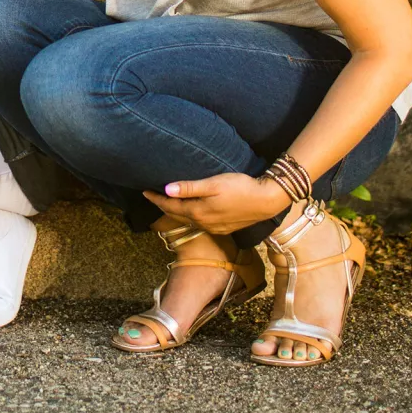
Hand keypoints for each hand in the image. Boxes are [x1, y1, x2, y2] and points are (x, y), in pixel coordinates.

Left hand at [143, 172, 292, 235]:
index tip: (144, 191)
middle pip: (177, 215)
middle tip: (152, 197)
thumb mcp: (213, 184)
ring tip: (168, 204)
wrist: (267, 201)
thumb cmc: (240, 187)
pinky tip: (192, 212)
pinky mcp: (224, 228)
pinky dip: (190, 217)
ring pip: (188, 221)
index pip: (170, 206)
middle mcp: (203, 223)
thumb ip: (190, 188)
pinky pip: (200, 224)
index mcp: (198, 212)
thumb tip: (166, 189)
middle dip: (163, 206)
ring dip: (176, 213)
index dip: (156, 199)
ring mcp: (214, 227)